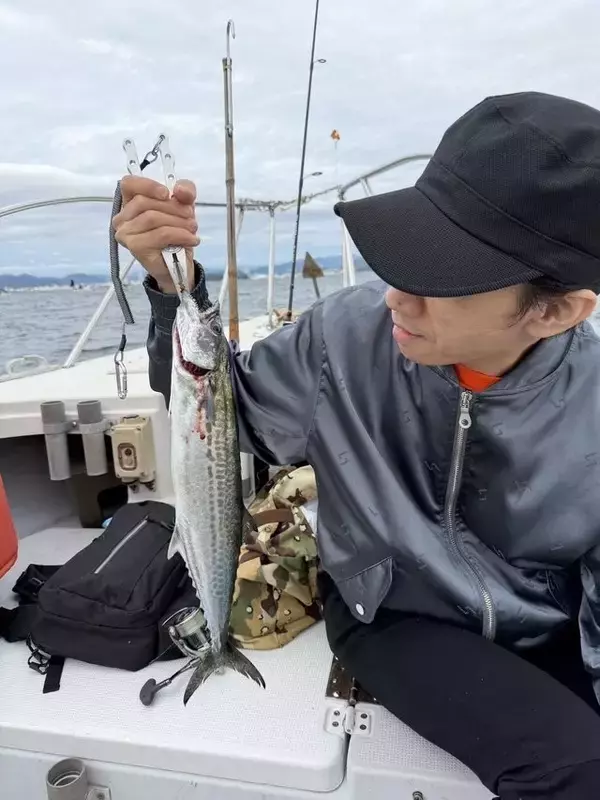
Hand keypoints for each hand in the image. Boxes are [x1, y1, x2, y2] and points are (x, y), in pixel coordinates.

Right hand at [112, 175, 199, 292]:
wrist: (179, 264)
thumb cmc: (175, 231)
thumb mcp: (184, 205)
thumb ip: (185, 191)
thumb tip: (180, 189)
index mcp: (129, 203)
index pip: (128, 184)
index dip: (148, 186)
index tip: (167, 194)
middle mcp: (122, 218)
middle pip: (144, 202)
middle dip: (173, 208)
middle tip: (191, 217)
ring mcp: (126, 234)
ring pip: (152, 218)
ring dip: (179, 222)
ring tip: (192, 229)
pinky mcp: (136, 247)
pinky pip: (160, 234)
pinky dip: (180, 235)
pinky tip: (192, 239)